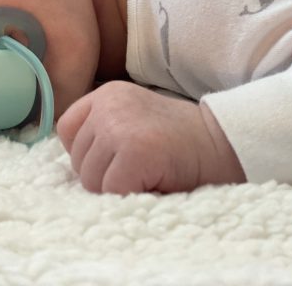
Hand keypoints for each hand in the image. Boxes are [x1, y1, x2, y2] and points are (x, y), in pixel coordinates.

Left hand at [56, 81, 244, 194]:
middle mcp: (108, 104)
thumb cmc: (179, 141)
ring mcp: (119, 126)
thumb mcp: (134, 119)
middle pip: (77, 160)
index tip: (117, 160)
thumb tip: (74, 167)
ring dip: (117, 190)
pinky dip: (130, 198)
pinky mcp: (135, 151)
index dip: (88, 154)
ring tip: (148, 175)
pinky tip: (154, 183)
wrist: (225, 143)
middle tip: (141, 170)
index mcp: (106, 94)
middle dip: (104, 176)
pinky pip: (112, 191)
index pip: (66, 130)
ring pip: (91, 181)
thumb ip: (102, 131)